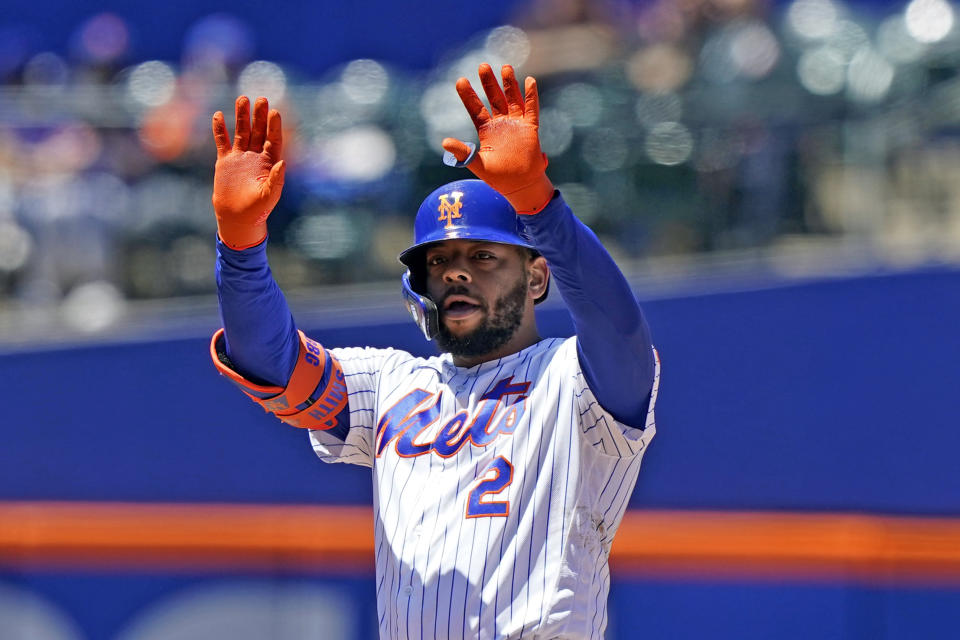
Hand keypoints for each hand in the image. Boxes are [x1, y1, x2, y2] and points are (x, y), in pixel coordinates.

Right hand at [212, 96, 285, 248]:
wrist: (237, 217)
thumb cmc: (257, 209)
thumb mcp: (269, 196)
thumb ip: (276, 180)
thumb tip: (283, 163)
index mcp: (270, 163)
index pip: (274, 140)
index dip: (274, 126)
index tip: (275, 112)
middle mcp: (256, 156)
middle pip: (259, 131)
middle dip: (260, 116)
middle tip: (261, 99)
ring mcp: (240, 156)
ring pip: (241, 131)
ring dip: (242, 116)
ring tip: (242, 98)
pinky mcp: (225, 160)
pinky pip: (222, 141)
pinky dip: (220, 129)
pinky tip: (219, 115)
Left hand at [442, 63, 554, 213]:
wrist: (519, 186)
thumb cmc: (497, 177)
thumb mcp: (477, 164)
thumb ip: (463, 153)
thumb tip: (444, 142)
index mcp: (486, 130)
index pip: (475, 108)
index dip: (468, 95)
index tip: (460, 80)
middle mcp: (500, 123)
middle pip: (493, 98)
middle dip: (488, 83)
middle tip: (482, 66)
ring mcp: (516, 124)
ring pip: (512, 99)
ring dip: (509, 83)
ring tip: (505, 67)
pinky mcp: (530, 128)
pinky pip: (531, 109)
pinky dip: (531, 95)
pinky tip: (529, 81)